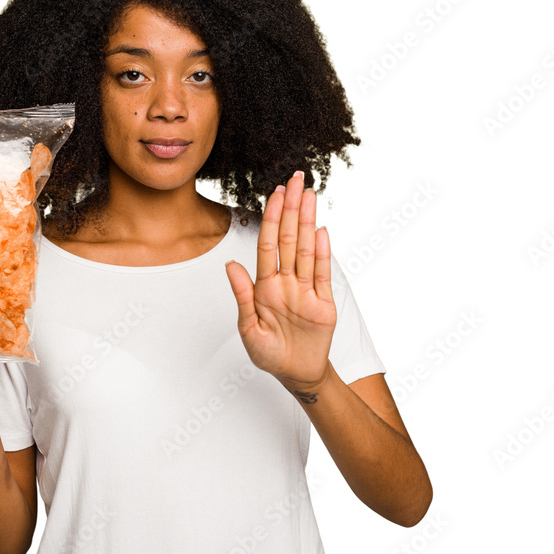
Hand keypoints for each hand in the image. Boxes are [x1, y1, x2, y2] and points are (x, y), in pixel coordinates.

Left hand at [224, 170, 336, 387]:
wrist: (296, 374)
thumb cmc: (268, 354)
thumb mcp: (249, 329)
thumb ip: (243, 296)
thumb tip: (230, 265)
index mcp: (265, 286)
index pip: (268, 245)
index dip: (270, 218)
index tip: (275, 194)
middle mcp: (286, 282)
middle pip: (289, 238)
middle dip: (291, 208)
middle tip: (296, 179)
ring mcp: (306, 290)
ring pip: (306, 249)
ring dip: (307, 222)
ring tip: (310, 195)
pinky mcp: (323, 302)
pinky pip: (322, 273)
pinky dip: (322, 252)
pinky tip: (321, 231)